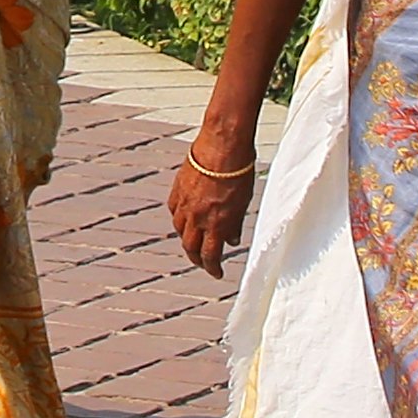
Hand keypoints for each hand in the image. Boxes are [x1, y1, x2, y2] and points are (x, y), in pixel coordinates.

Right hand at [167, 119, 259, 272]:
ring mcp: (184, 203)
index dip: (213, 268)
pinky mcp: (177, 189)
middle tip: (203, 262)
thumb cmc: (239, 171)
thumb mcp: (243, 203)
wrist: (222, 144)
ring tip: (194, 240)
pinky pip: (174, 210)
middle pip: (191, 247)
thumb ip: (235, 223)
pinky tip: (185, 217)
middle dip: (197, 259)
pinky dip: (179, 218)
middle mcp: (197, 217)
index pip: (211, 256)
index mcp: (216, 224)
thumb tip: (232, 239)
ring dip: (187, 238)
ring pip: (180, 230)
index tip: (217, 273)